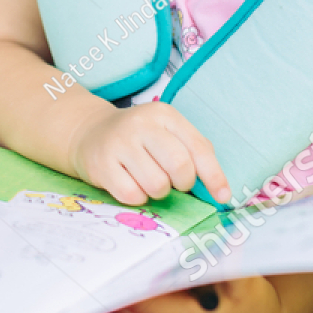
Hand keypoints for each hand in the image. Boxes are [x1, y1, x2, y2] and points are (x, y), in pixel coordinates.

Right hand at [68, 100, 228, 204]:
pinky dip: (138, 197)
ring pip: (157, 185)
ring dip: (158, 191)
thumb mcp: (168, 133)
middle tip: (175, 182)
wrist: (90, 132)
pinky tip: (131, 183)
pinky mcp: (101, 165)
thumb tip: (220, 189)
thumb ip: (194, 153)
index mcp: (165, 115)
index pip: (199, 148)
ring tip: (149, 179)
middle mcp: (141, 125)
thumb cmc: (139, 139)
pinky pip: (133, 195)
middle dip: (183, 183)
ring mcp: (119, 144)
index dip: (214, 176)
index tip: (222, 196)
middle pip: (179, 166)